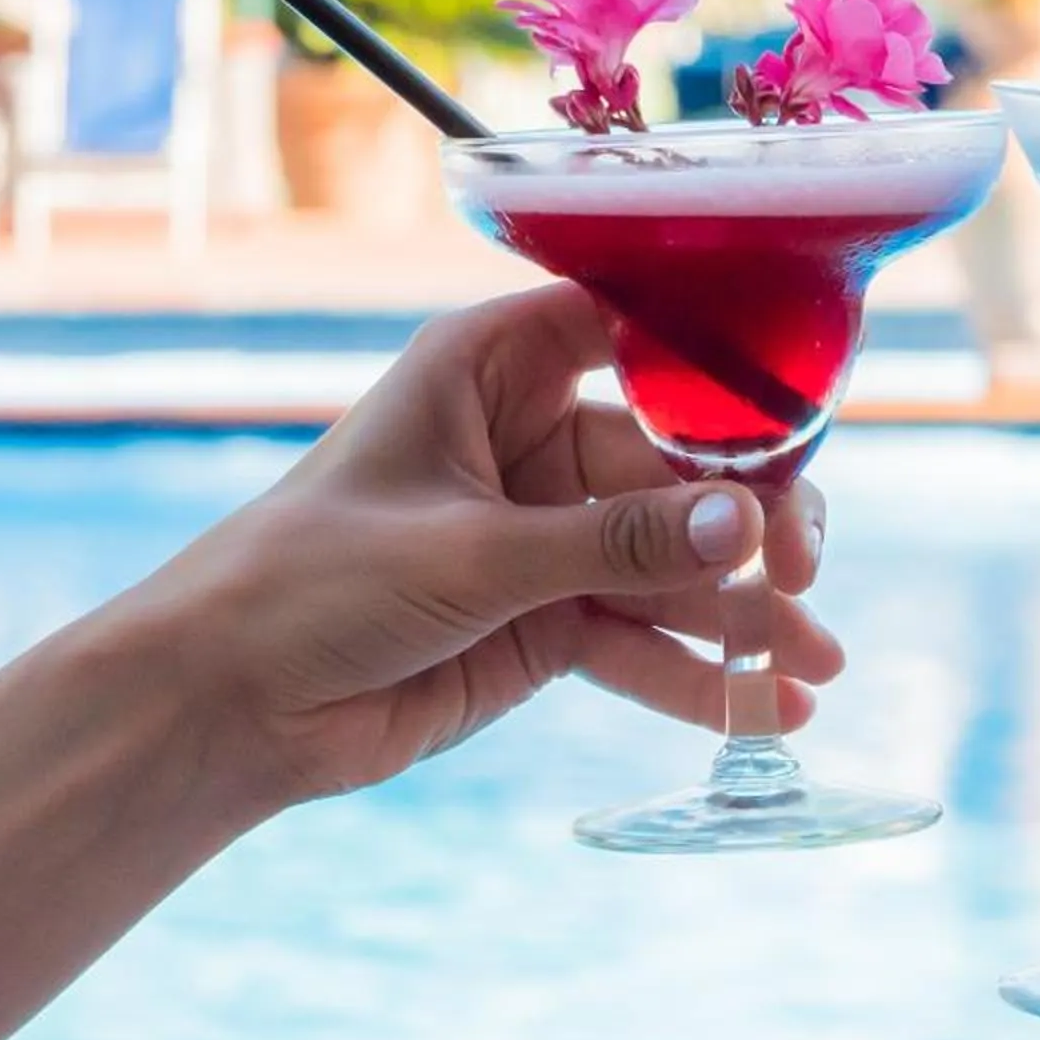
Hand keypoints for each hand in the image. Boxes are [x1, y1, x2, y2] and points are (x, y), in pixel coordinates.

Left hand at [117, 286, 841, 806]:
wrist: (224, 707)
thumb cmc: (311, 585)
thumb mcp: (471, 554)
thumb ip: (615, 544)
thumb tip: (749, 528)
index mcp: (493, 369)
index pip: (632, 331)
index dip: (719, 361)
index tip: (802, 408)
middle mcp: (529, 441)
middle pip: (677, 466)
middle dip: (752, 524)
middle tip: (809, 574)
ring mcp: (542, 537)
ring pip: (672, 563)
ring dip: (745, 614)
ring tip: (815, 664)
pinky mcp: (545, 623)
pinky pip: (644, 639)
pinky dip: (701, 674)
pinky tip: (769, 708)